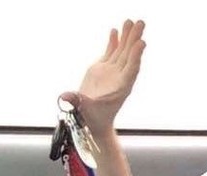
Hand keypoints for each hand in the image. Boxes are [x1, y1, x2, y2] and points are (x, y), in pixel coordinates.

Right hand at [61, 20, 146, 134]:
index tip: (141, 43)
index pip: (131, 69)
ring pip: (121, 52)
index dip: (136, 56)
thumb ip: (77, 102)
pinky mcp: (103, 70)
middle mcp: (119, 78)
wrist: (93, 122)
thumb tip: (65, 97)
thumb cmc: (91, 119)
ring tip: (132, 21)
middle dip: (134, 39)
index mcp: (121, 87)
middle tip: (140, 23)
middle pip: (129, 56)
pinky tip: (116, 30)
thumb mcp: (84, 111)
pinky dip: (114, 42)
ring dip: (127, 37)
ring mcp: (112, 72)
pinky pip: (111, 53)